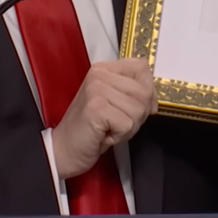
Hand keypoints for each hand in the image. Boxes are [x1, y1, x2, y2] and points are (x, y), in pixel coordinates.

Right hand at [51, 58, 157, 179]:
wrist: (64, 149)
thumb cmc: (91, 129)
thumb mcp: (114, 103)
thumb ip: (133, 93)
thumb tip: (153, 98)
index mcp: (103, 69)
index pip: (141, 68)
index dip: (146, 91)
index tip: (131, 106)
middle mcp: (99, 74)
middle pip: (144, 91)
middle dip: (137, 115)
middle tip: (116, 122)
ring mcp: (97, 89)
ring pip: (139, 109)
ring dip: (128, 127)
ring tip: (109, 128)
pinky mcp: (96, 108)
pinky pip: (128, 123)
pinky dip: (120, 135)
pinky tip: (104, 134)